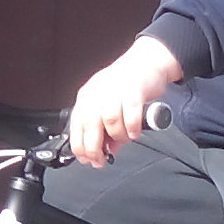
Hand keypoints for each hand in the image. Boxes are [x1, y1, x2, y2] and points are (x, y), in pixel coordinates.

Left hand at [70, 36, 183, 166]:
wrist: (146, 62)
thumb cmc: (126, 87)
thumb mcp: (110, 107)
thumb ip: (106, 129)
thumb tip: (107, 151)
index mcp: (87, 98)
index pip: (76, 126)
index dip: (80, 147)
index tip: (88, 160)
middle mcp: (97, 92)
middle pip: (90, 125)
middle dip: (94, 147)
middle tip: (102, 160)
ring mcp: (115, 90)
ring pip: (109, 120)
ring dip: (117, 136)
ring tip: (125, 139)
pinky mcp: (134, 88)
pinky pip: (130, 111)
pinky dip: (131, 126)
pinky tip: (134, 133)